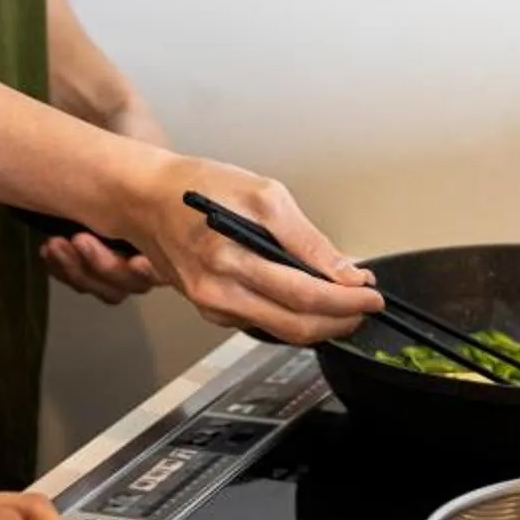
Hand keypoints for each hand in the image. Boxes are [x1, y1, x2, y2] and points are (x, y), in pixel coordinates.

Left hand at [43, 92, 171, 301]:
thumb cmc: (130, 131)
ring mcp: (115, 251)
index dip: (150, 271)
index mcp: (172, 228)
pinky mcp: (86, 251)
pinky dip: (62, 269)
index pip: (166, 268)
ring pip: (103, 286)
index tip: (136, 260)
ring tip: (56, 245)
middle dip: (105, 268)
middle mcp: (147, 245)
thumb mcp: (148, 150)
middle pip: (131, 284)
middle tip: (80, 239)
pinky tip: (48, 250)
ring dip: (79, 271)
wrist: (98, 117)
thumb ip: (153, 176)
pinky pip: (78, 277)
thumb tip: (162, 197)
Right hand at [121, 155, 380, 344]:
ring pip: (281, 332)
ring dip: (319, 324)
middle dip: (340, 321)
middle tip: (365, 307)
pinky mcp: (210, 310)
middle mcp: (218, 292)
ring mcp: (212, 306)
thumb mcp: (261, 194)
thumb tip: (343, 271)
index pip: (303, 294)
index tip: (372, 295)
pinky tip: (308, 302)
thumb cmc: (197, 188)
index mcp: (229, 258)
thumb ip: (305, 238)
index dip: (346, 301)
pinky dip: (292, 317)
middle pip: (295, 326)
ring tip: (344, 304)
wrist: (146, 199)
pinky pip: (261, 324)